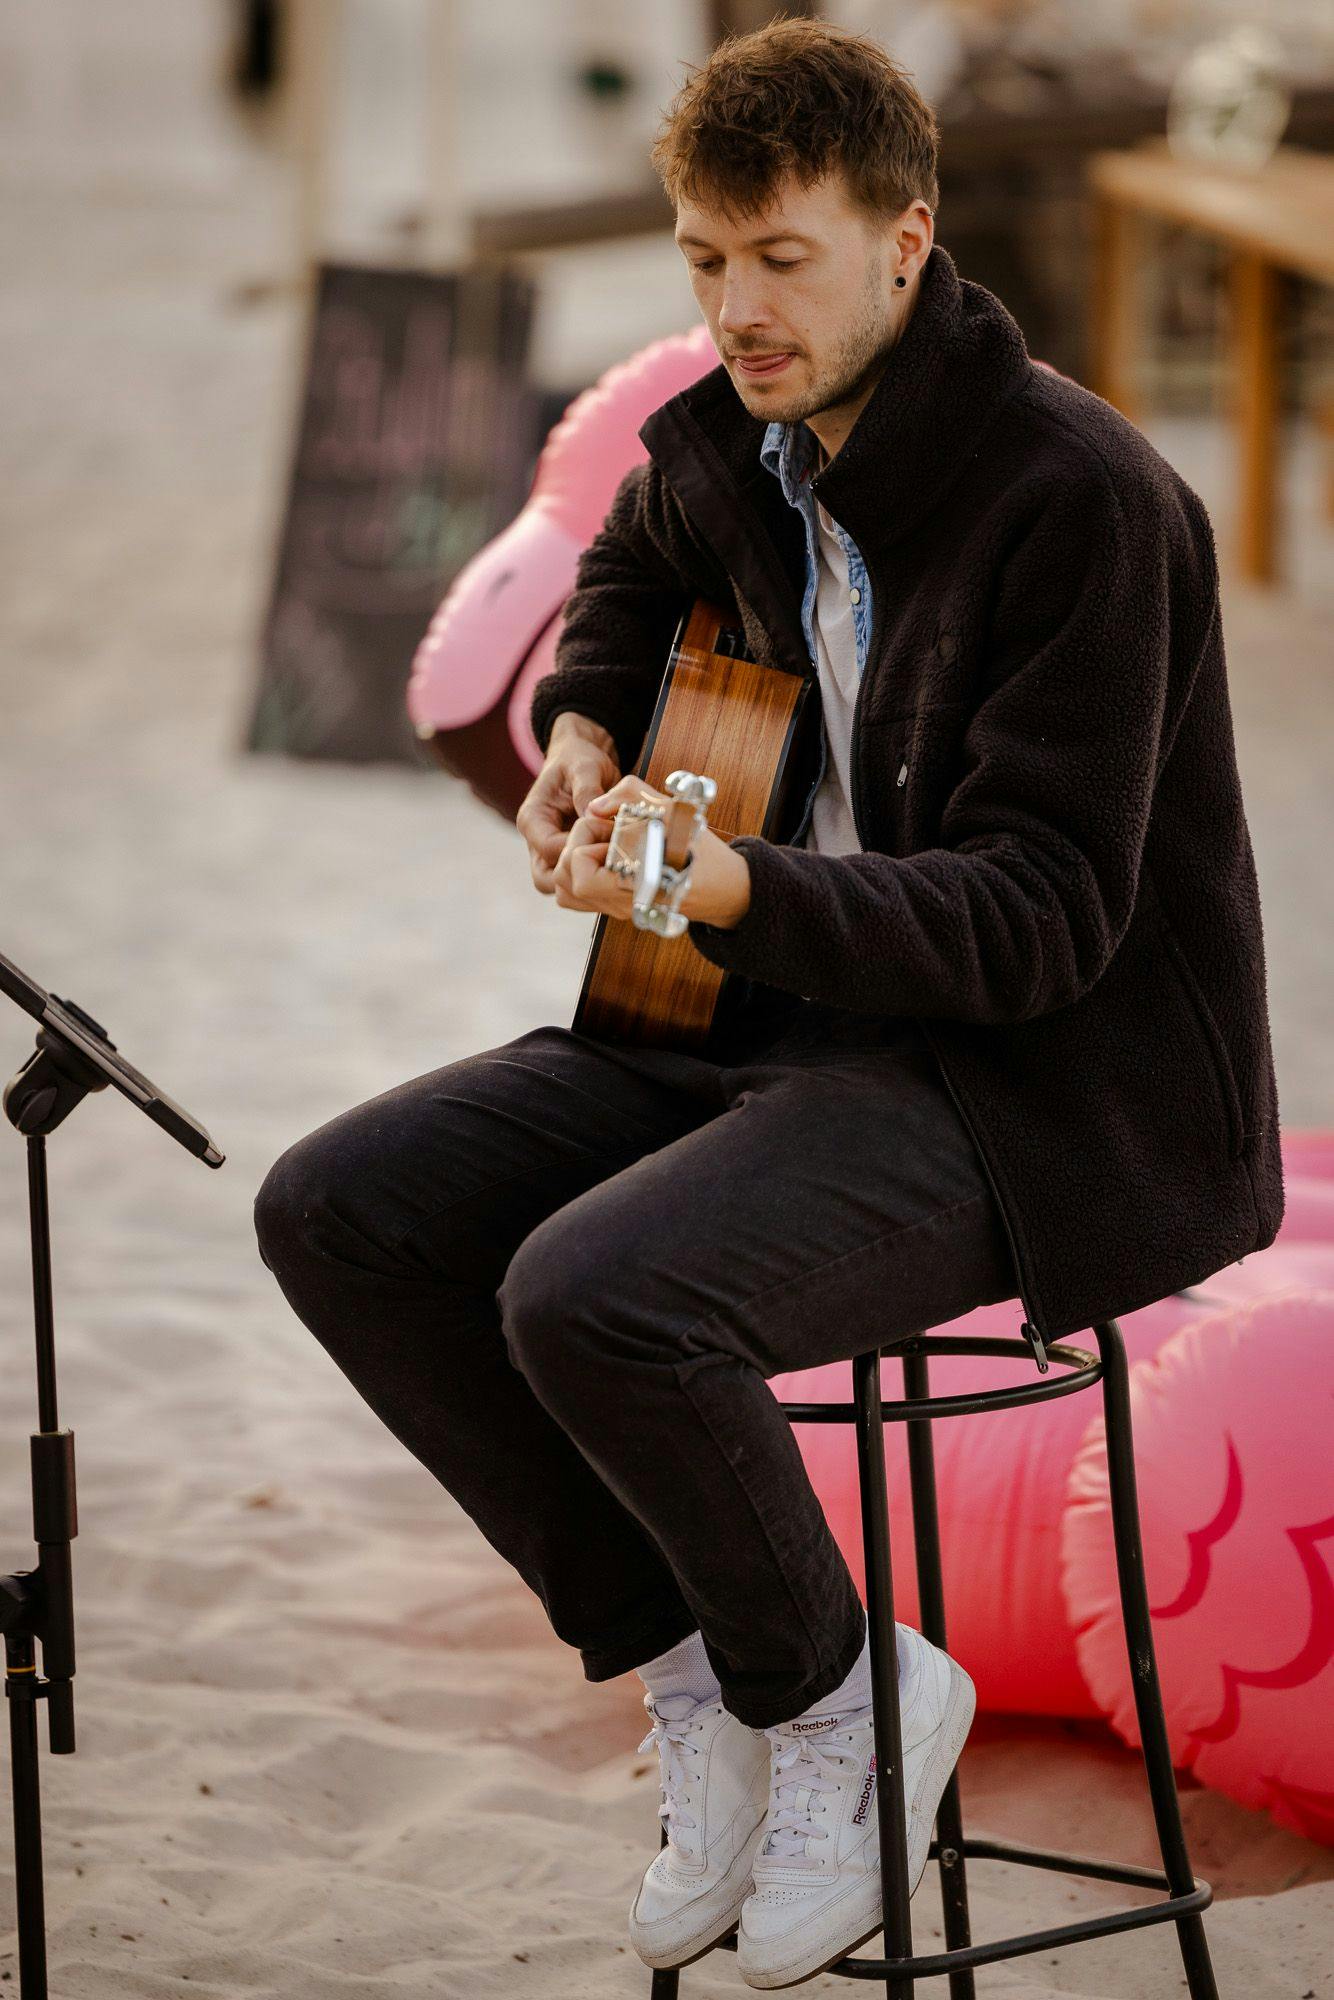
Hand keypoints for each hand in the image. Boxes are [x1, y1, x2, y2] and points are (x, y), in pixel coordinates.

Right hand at [516, 718, 619, 895]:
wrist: (581, 758)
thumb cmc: (579, 759)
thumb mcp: (584, 767)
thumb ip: (587, 789)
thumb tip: (592, 815)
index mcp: (532, 818)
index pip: (549, 849)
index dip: (579, 850)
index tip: (608, 841)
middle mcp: (536, 840)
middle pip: (546, 878)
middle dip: (579, 877)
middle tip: (611, 863)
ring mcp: (550, 853)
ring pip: (560, 886)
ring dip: (586, 883)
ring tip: (615, 867)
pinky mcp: (566, 857)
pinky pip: (575, 880)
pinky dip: (593, 879)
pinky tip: (616, 868)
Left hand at [551, 774, 751, 929]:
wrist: (724, 885)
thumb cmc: (700, 848)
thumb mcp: (671, 809)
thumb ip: (628, 795)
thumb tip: (593, 805)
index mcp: (632, 882)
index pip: (577, 865)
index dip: (585, 837)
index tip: (610, 826)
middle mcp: (620, 904)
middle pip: (564, 880)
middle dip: (575, 848)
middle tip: (603, 835)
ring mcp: (618, 910)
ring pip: (568, 894)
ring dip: (575, 864)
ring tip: (602, 848)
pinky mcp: (619, 909)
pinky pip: (582, 899)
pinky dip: (583, 876)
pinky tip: (605, 859)